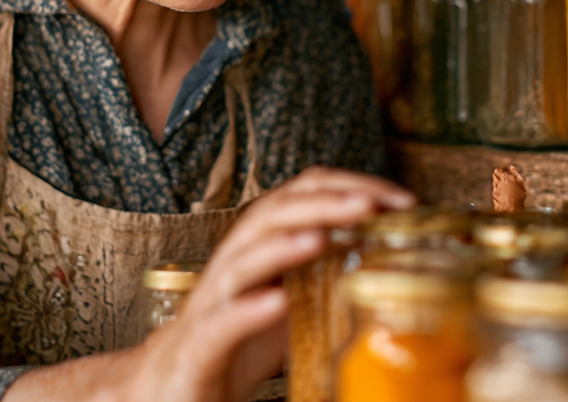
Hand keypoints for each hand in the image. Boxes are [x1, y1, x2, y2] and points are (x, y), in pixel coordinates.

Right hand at [2, 167, 414, 401]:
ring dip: (284, 244)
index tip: (400, 198)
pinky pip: (222, 321)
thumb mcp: (291, 301)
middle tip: (371, 203)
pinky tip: (277, 303)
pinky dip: (249, 309)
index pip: (302, 194)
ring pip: (244, 259)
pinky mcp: (199, 345)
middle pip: (274, 213)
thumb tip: (398, 264)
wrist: (166, 384)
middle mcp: (236, 263)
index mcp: (262, 246)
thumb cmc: (235, 340)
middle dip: (324, 202)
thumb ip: (329, 278)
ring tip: (323, 237)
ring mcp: (214, 302)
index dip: (349, 185)